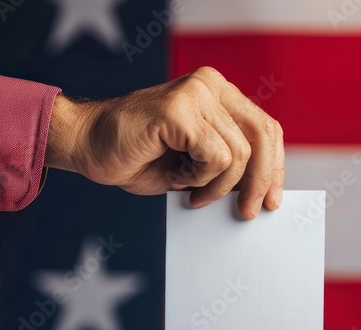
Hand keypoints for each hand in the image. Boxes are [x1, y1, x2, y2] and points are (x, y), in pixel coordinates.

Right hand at [45, 66, 283, 218]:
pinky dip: (200, 179)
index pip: (265, 128)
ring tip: (187, 187)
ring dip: (216, 185)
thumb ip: (228, 166)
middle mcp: (210, 85)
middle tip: (247, 211)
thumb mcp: (195, 163)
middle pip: (262, 136)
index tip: (271, 200)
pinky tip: (176, 177)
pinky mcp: (181, 110)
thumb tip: (261, 191)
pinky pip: (216, 157)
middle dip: (260, 181)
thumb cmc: (135, 156)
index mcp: (217, 92)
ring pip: (239, 154)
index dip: (274, 167)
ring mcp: (196, 93)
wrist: (86, 145)